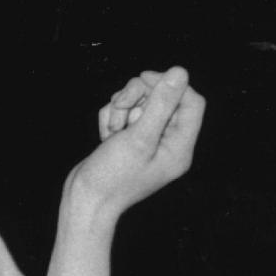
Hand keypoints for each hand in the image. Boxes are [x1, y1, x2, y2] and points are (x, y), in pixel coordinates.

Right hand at [65, 67, 205, 218]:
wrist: (84, 202)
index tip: (145, 79)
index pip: (191, 102)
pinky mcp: (129, 141)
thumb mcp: (138, 138)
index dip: (170, 86)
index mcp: (180, 147)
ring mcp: (148, 142)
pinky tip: (104, 136)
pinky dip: (112, 118)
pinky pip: (125, 113)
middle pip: (164, 98)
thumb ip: (161, 104)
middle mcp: (168, 143)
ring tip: (111, 130)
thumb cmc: (112, 177)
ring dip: (120, 108)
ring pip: (140, 103)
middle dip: (137, 97)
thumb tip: (180, 72)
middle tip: (119, 106)